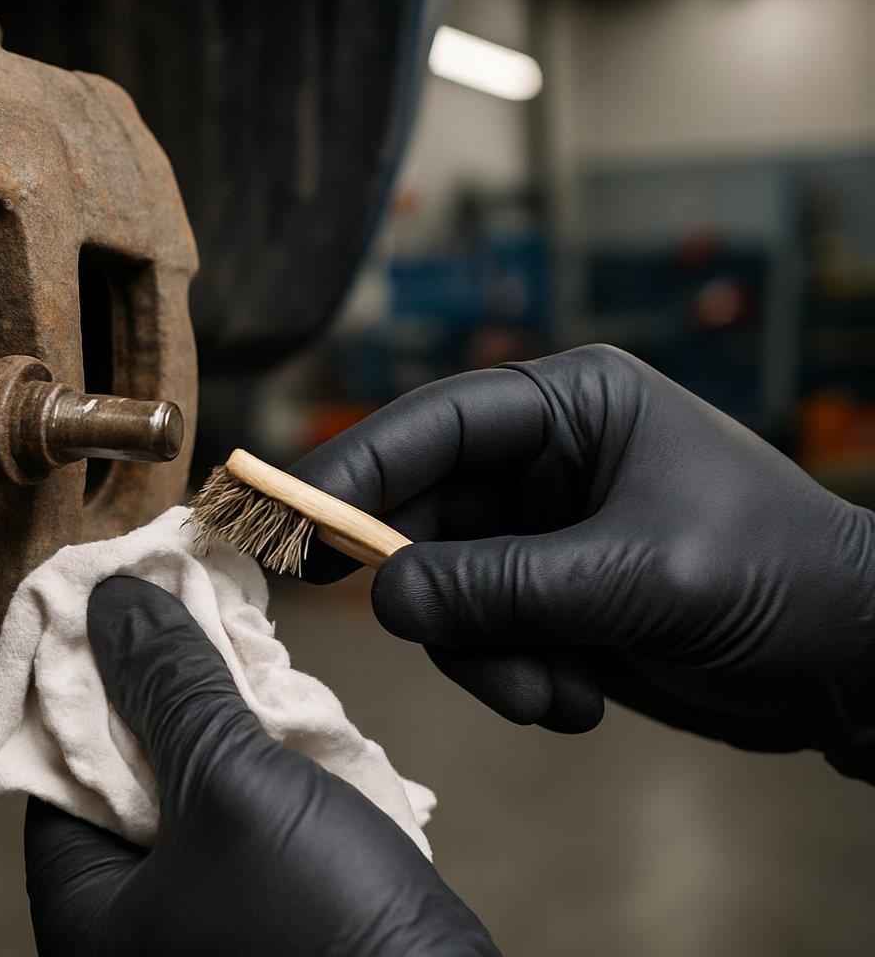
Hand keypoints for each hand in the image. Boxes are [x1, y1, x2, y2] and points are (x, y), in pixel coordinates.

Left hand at [24, 575, 498, 956]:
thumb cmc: (319, 927)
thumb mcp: (231, 784)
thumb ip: (169, 685)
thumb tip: (114, 600)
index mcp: (83, 910)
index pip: (49, 766)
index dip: (81, 676)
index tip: (116, 600)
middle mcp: (127, 922)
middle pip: (116, 772)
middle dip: (158, 691)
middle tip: (187, 608)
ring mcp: (197, 918)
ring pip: (185, 788)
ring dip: (218, 719)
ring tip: (243, 648)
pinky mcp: (260, 909)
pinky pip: (237, 817)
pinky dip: (256, 761)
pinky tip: (285, 711)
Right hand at [290, 345, 874, 776]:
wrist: (857, 666)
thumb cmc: (778, 581)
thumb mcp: (643, 577)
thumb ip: (511, 587)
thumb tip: (386, 598)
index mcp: (571, 406)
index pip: (432, 424)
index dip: (354, 468)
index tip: (293, 522)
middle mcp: (544, 461)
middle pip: (421, 516)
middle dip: (435, 597)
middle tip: (442, 641)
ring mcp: (540, 534)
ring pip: (442, 591)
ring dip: (484, 656)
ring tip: (554, 697)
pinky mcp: (546, 599)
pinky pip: (478, 638)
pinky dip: (512, 680)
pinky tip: (578, 704)